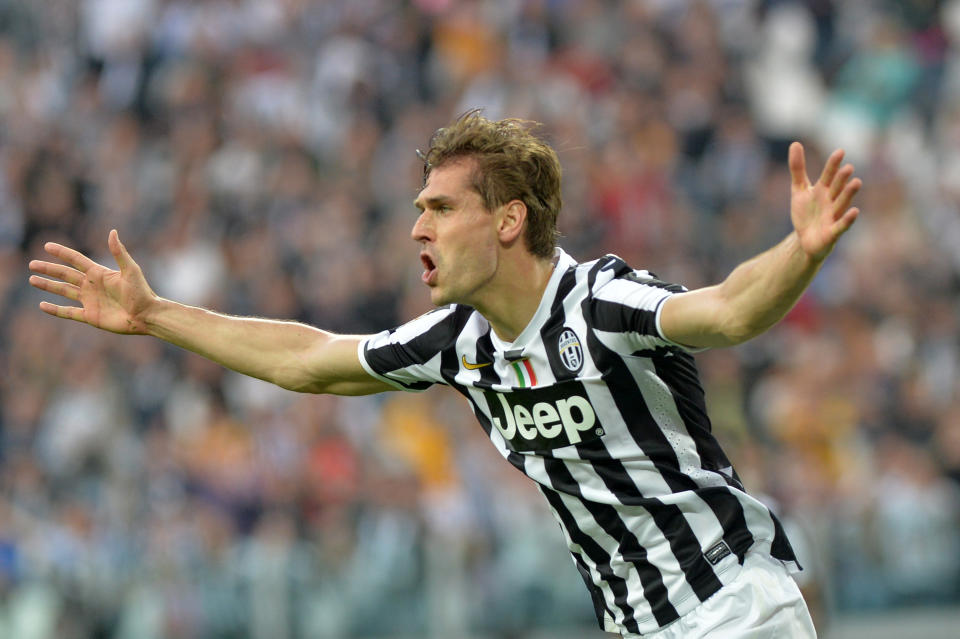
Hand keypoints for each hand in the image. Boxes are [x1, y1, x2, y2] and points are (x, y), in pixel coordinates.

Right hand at [28, 229, 156, 333]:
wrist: (147, 316)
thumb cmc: (142, 292)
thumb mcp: (131, 270)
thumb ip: (119, 252)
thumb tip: (112, 231)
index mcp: (100, 273)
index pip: (76, 260)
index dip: (62, 253)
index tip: (47, 245)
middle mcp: (92, 286)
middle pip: (65, 275)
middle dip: (49, 269)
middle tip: (32, 264)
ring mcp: (90, 301)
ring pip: (64, 291)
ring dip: (48, 286)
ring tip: (33, 280)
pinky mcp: (90, 316)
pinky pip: (68, 312)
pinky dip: (55, 310)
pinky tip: (42, 305)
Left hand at [788, 142, 861, 261]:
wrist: (805, 240)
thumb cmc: (806, 214)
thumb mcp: (798, 190)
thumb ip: (797, 168)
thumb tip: (795, 143)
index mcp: (823, 190)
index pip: (828, 175)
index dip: (833, 165)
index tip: (840, 151)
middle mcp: (831, 201)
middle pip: (837, 188)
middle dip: (842, 179)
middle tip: (848, 167)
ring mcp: (833, 216)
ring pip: (842, 204)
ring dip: (848, 194)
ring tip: (857, 182)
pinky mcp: (833, 232)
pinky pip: (842, 225)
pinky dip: (848, 219)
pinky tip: (855, 211)